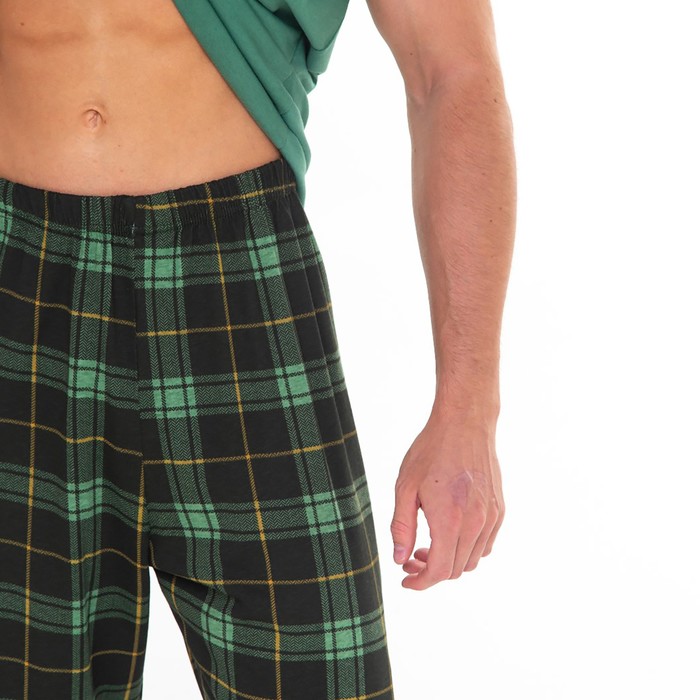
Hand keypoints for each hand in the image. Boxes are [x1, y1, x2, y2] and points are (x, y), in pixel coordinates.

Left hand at [390, 408, 504, 589]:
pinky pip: (485, 545)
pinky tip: (449, 534)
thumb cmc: (431, 451)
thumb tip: (400, 559)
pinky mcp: (499, 510)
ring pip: (472, 561)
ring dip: (449, 562)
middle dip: (430, 572)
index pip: (439, 571)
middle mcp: (476, 523)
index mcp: (450, 520)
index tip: (406, 580)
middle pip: (455, 570)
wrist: (465, 424)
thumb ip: (402, 527)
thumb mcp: (405, 487)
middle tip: (410, 558)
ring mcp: (492, 517)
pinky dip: (467, 550)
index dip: (420, 582)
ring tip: (427, 545)